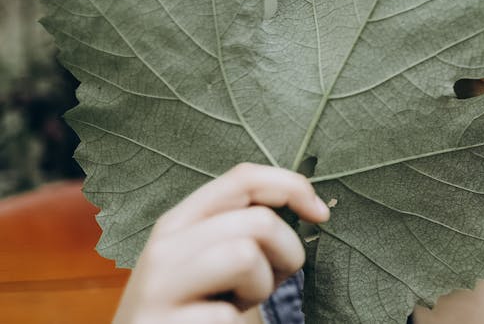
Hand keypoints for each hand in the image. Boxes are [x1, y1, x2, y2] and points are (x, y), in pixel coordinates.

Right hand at [112, 163, 330, 323]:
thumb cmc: (207, 303)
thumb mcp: (220, 257)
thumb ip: (247, 224)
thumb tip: (313, 207)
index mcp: (179, 222)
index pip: (243, 179)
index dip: (292, 187)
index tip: (320, 214)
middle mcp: (162, 248)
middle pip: (259, 222)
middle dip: (283, 255)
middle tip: (260, 284)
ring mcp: (157, 289)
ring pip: (245, 257)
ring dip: (259, 288)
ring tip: (236, 304)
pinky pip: (228, 315)